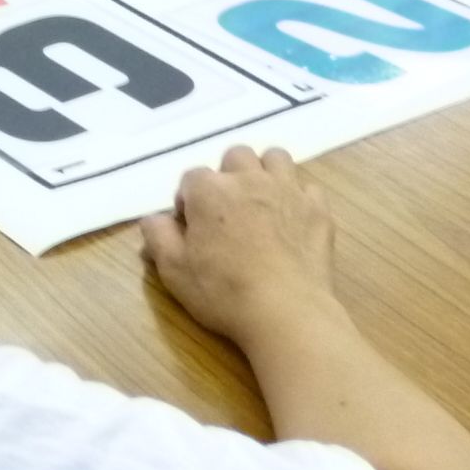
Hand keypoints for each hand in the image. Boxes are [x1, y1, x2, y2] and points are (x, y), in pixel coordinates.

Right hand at [140, 147, 338, 342]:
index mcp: (210, 190)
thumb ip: (158, 237)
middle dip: (228, 177)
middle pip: (235, 157)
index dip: (189, 202)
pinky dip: (299, 199)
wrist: (287, 312)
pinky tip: (293, 221)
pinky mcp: (317, 209)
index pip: (191, 178)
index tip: (192, 229)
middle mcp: (248, 178)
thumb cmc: (224, 292)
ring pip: (275, 158)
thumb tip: (152, 219)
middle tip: (227, 212)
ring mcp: (287, 190)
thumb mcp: (175, 271)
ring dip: (265, 173)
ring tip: (261, 203)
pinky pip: (307, 188)